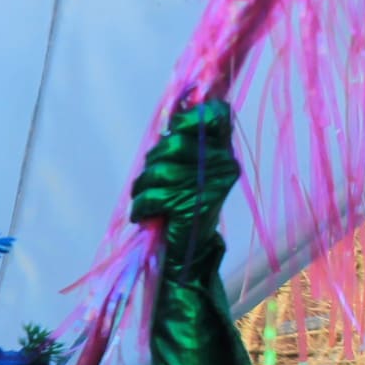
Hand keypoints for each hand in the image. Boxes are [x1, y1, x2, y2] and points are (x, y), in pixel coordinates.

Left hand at [128, 99, 239, 247]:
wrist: (190, 249)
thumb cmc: (183, 204)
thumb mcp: (188, 170)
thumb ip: (183, 144)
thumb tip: (170, 120)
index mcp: (223, 151)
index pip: (216, 115)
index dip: (190, 117)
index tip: (175, 127)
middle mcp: (222, 165)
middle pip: (174, 143)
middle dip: (153, 160)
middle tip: (151, 179)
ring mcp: (209, 186)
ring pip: (159, 171)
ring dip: (143, 186)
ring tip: (145, 198)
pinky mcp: (193, 207)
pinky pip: (153, 196)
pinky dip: (141, 206)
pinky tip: (145, 214)